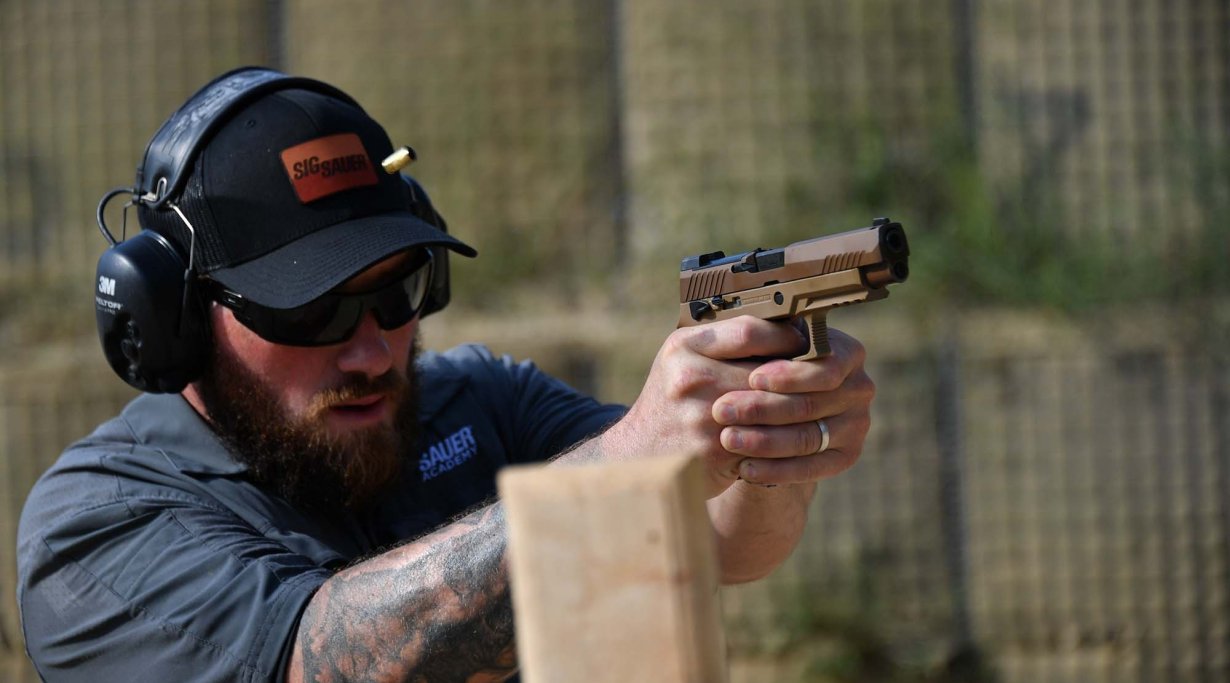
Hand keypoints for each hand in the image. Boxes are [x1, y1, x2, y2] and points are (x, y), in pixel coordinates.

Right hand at [601, 316, 871, 497]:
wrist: (635, 457)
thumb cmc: (670, 401)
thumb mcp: (682, 360)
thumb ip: (723, 342)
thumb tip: (789, 326)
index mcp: (684, 347)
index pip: (749, 331)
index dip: (785, 336)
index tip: (806, 340)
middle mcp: (689, 377)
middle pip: (766, 372)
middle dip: (800, 375)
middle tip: (827, 374)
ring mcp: (700, 417)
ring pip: (770, 408)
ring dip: (797, 409)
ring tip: (817, 403)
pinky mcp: (711, 453)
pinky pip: (762, 440)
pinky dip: (781, 437)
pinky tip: (795, 432)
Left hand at [712, 324, 872, 487]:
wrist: (774, 410)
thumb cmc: (764, 366)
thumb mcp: (765, 347)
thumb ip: (762, 340)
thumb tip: (741, 336)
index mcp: (846, 351)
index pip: (825, 365)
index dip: (789, 374)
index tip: (753, 378)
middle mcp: (859, 387)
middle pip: (810, 403)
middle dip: (762, 408)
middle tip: (722, 410)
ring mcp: (856, 424)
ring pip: (807, 437)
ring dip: (763, 441)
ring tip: (728, 439)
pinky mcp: (845, 456)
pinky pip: (811, 468)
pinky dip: (776, 470)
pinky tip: (745, 469)